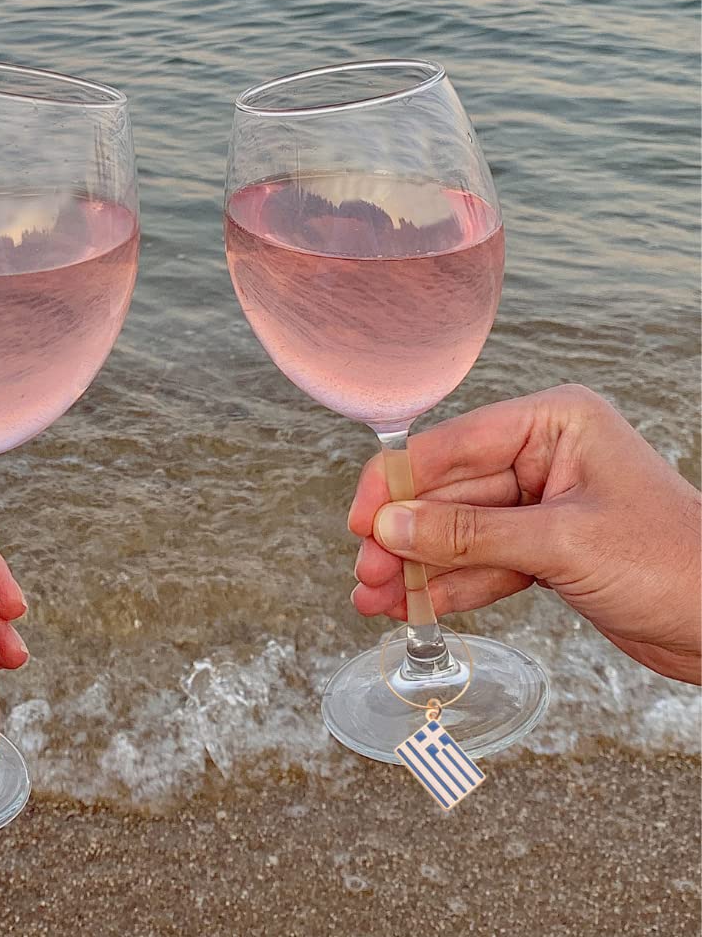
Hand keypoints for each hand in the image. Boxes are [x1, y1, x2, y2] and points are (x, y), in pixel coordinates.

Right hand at [348, 385, 700, 684]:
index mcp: (554, 424)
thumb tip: (390, 527)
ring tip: (374, 598)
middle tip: (366, 572)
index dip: (400, 483)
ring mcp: (541, 505)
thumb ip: (469, 535)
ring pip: (458, 533)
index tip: (361, 519)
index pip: (454, 445)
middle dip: (404, 537)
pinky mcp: (544, 550)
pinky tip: (414, 607)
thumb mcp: (562, 544)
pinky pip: (481, 563)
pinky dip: (448, 587)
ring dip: (417, 567)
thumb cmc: (676, 565)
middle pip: (449, 494)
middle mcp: (542, 457)